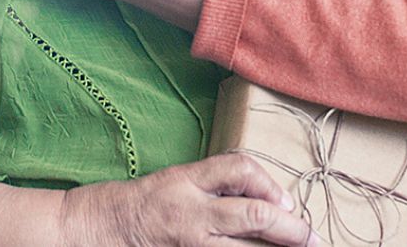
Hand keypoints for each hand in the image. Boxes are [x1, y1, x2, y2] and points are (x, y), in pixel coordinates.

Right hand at [60, 155, 317, 246]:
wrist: (94, 229)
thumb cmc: (139, 201)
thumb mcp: (177, 179)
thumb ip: (214, 184)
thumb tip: (262, 197)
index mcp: (188, 179)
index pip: (239, 168)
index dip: (269, 182)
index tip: (286, 201)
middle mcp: (191, 211)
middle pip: (252, 215)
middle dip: (289, 228)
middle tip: (311, 237)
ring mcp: (188, 243)